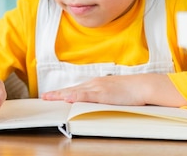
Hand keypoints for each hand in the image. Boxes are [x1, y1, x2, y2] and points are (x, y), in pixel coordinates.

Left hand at [41, 74, 186, 106]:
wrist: (142, 85)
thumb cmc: (130, 90)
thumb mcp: (112, 92)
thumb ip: (101, 96)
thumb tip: (92, 102)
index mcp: (96, 84)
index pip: (75, 89)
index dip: (62, 92)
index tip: (51, 95)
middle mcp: (94, 84)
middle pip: (72, 89)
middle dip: (57, 94)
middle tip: (44, 97)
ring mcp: (98, 88)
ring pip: (76, 92)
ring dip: (62, 95)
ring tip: (50, 98)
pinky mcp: (104, 94)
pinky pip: (87, 96)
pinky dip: (77, 96)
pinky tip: (68, 98)